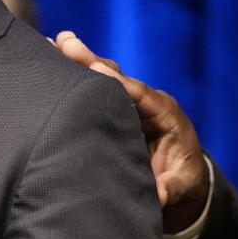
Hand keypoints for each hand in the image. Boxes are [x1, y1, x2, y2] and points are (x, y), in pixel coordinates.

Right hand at [55, 32, 209, 232]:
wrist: (183, 175)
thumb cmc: (183, 179)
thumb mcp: (181, 186)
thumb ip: (169, 189)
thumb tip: (159, 196)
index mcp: (166, 114)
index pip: (140, 94)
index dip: (117, 82)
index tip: (95, 68)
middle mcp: (147, 101)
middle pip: (118, 77)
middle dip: (92, 60)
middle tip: (65, 41)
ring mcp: (131, 101)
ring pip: (104, 76)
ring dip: (81, 60)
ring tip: (55, 42)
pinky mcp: (117, 106)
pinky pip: (96, 86)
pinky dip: (77, 74)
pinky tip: (54, 60)